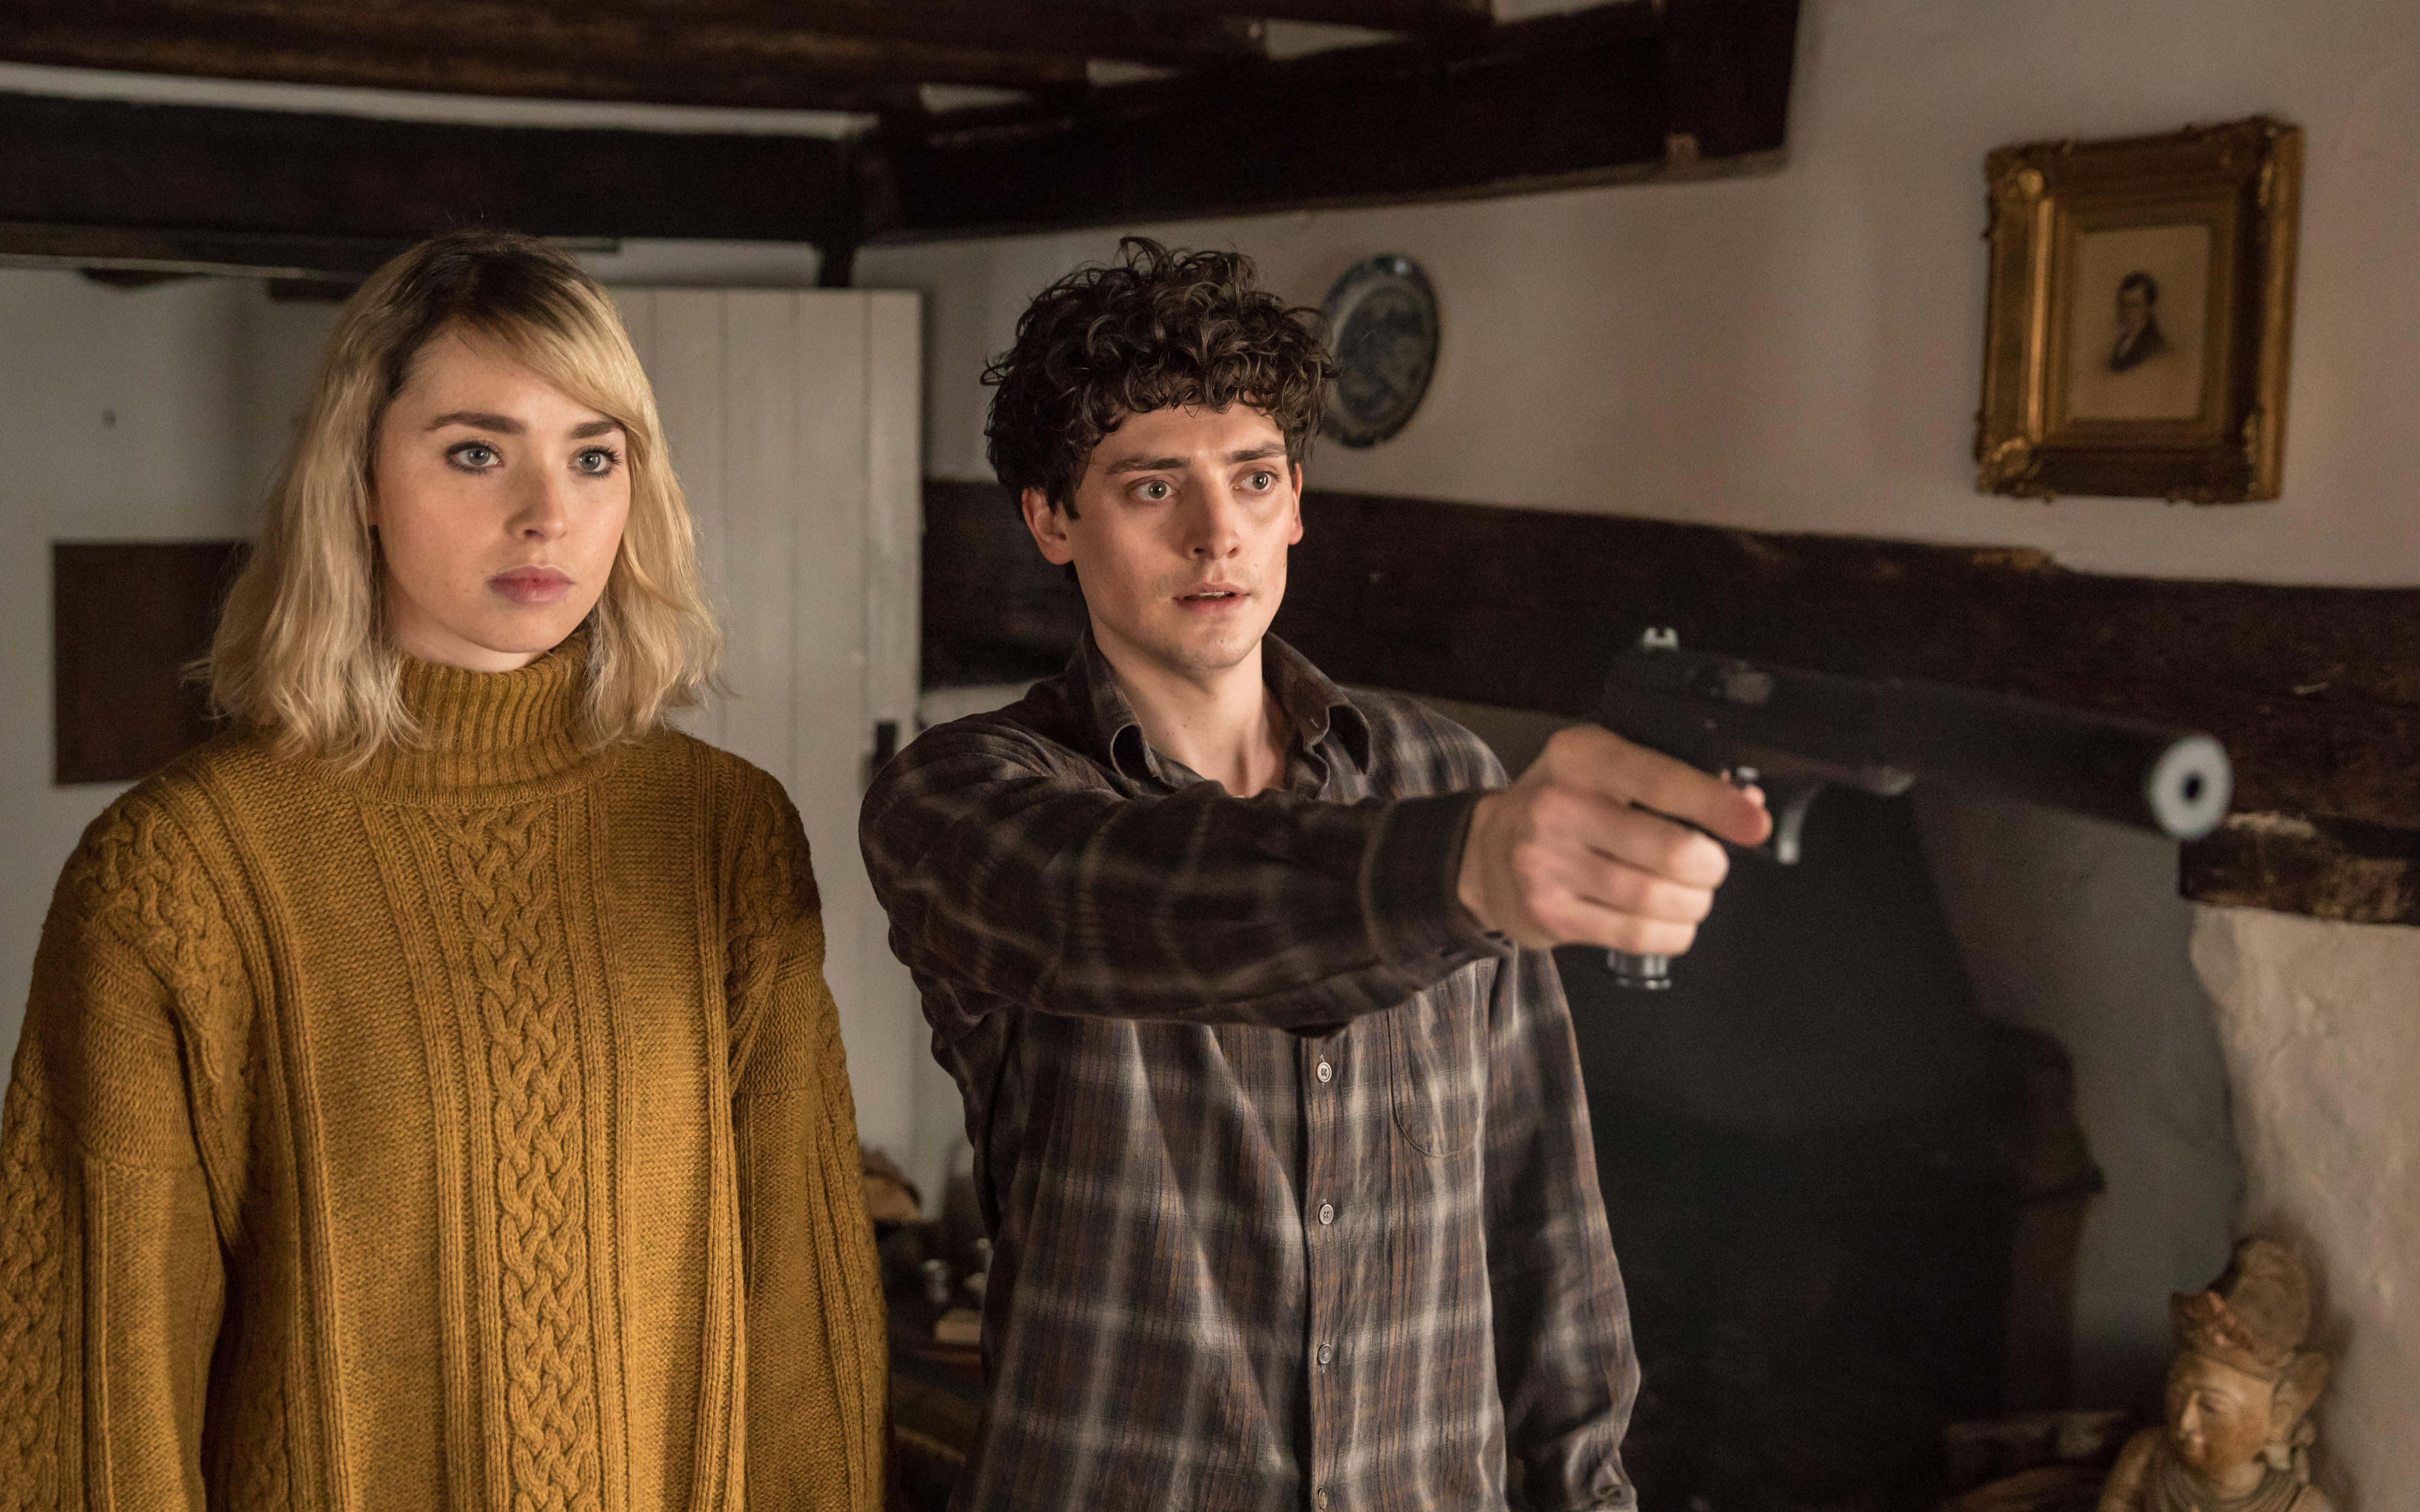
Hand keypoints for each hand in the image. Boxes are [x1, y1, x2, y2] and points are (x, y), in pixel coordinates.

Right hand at [1456, 725, 1772, 952]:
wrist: (1485, 852)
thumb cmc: (1559, 806)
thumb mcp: (1604, 769)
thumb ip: (1670, 778)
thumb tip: (1745, 805)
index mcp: (1581, 758)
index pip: (1663, 780)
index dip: (1718, 806)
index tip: (1754, 824)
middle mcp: (1559, 807)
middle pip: (1671, 850)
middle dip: (1710, 865)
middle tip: (1709, 865)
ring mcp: (1549, 864)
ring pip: (1657, 899)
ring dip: (1692, 903)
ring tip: (1689, 894)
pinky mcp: (1551, 913)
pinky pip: (1636, 934)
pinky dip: (1670, 933)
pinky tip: (1668, 921)